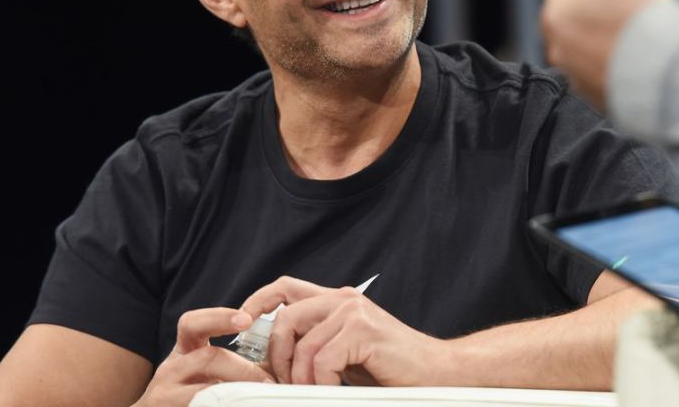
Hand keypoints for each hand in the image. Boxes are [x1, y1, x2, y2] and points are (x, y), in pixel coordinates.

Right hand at [133, 308, 273, 406]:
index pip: (192, 323)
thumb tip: (284, 361)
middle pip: (207, 358)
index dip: (219, 318)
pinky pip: (198, 406)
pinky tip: (240, 405)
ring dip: (237, 393)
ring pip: (205, 390)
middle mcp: (169, 370)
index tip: (247, 319)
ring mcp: (163, 395)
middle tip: (270, 382)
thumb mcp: (211, 374)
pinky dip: (223, 406)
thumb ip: (243, 364)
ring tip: (260, 396)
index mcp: (184, 352)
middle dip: (244, 370)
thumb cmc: (192, 395)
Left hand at [240, 277, 449, 386]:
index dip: (257, 301)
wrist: (436, 372)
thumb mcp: (346, 353)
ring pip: (302, 345)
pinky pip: (322, 361)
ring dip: (301, 378)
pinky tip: (335, 391)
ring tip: (315, 392)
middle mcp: (344, 300)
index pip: (285, 288)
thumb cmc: (391, 367)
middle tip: (285, 382)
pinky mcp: (363, 330)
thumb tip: (275, 359)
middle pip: (285, 317)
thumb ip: (318, 344)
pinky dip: (323, 383)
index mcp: (338, 301)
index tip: (242, 325)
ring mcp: (354, 312)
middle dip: (276, 356)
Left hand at [538, 0, 673, 110]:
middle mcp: (557, 45)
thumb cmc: (645, 22)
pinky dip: (619, 56)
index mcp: (556, 11)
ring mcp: (575, 73)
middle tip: (639, 5)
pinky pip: (604, 64)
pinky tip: (642, 57)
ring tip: (643, 32)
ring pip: (590, 34)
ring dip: (612, 27)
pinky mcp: (596, 95)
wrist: (673, 83)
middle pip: (578, 2)